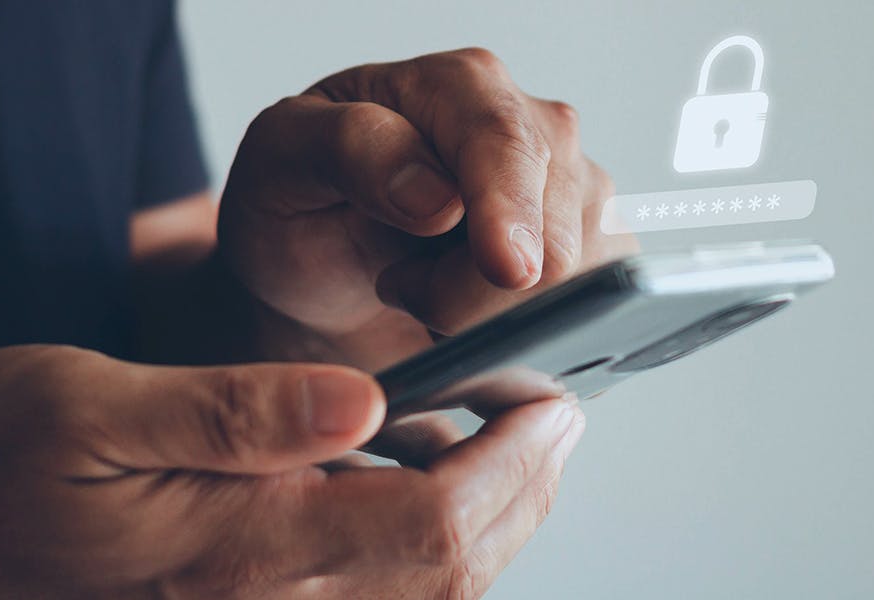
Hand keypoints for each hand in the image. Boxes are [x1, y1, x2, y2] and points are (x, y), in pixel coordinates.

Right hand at [0, 345, 582, 597]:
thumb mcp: (95, 409)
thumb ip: (234, 411)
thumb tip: (367, 400)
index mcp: (242, 547)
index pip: (432, 526)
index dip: (511, 465)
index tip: (553, 402)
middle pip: (447, 569)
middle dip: (522, 492)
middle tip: (557, 416)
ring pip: (420, 588)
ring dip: (484, 517)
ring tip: (510, 435)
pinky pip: (366, 587)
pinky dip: (419, 534)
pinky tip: (413, 469)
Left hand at [220, 47, 634, 368]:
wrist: (316, 267)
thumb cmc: (302, 204)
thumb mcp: (283, 158)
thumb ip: (349, 150)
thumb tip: (438, 195)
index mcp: (458, 86)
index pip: (508, 146)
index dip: (509, 211)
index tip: (504, 269)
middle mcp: (533, 127)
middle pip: (553, 234)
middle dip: (470, 293)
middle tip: (399, 283)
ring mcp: (571, 190)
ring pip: (578, 282)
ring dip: (491, 316)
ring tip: (428, 291)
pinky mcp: (591, 249)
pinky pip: (590, 310)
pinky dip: (525, 334)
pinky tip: (471, 316)